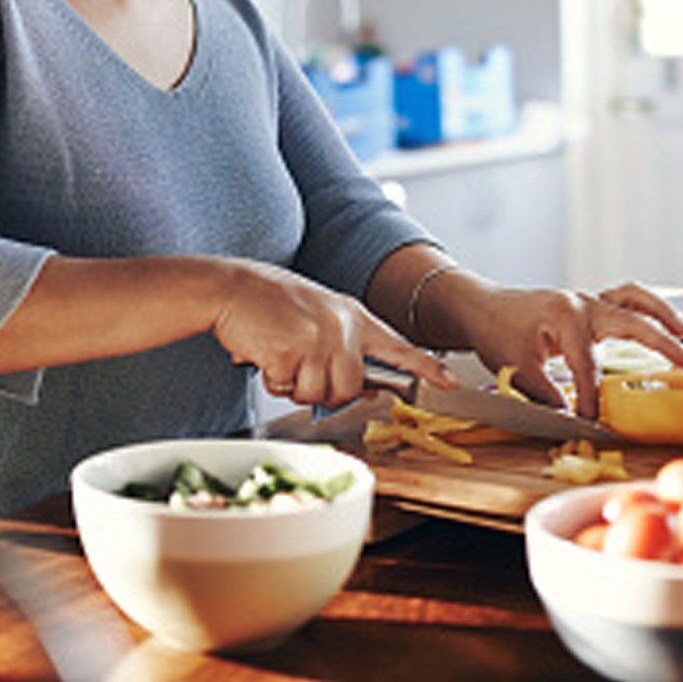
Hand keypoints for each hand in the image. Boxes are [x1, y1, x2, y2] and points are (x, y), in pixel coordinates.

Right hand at [212, 259, 456, 408]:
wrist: (231, 288)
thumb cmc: (269, 303)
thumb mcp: (318, 315)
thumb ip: (344, 346)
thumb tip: (368, 387)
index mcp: (351, 314)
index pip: (398, 345)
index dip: (425, 368)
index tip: (450, 383)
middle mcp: (341, 326)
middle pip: (350, 387)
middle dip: (324, 388)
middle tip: (299, 366)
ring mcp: (318, 339)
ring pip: (320, 393)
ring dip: (295, 385)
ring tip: (280, 355)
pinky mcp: (292, 352)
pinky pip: (288, 389)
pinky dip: (273, 380)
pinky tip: (265, 354)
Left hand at [441, 275, 682, 418]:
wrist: (480, 306)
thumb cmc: (495, 331)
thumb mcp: (514, 367)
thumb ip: (545, 395)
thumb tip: (573, 421)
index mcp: (563, 316)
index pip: (587, 364)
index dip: (592, 397)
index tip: (593, 422)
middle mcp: (580, 303)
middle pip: (629, 320)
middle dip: (661, 341)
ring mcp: (585, 300)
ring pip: (632, 298)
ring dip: (661, 314)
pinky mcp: (586, 304)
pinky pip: (623, 300)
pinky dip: (645, 310)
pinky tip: (662, 326)